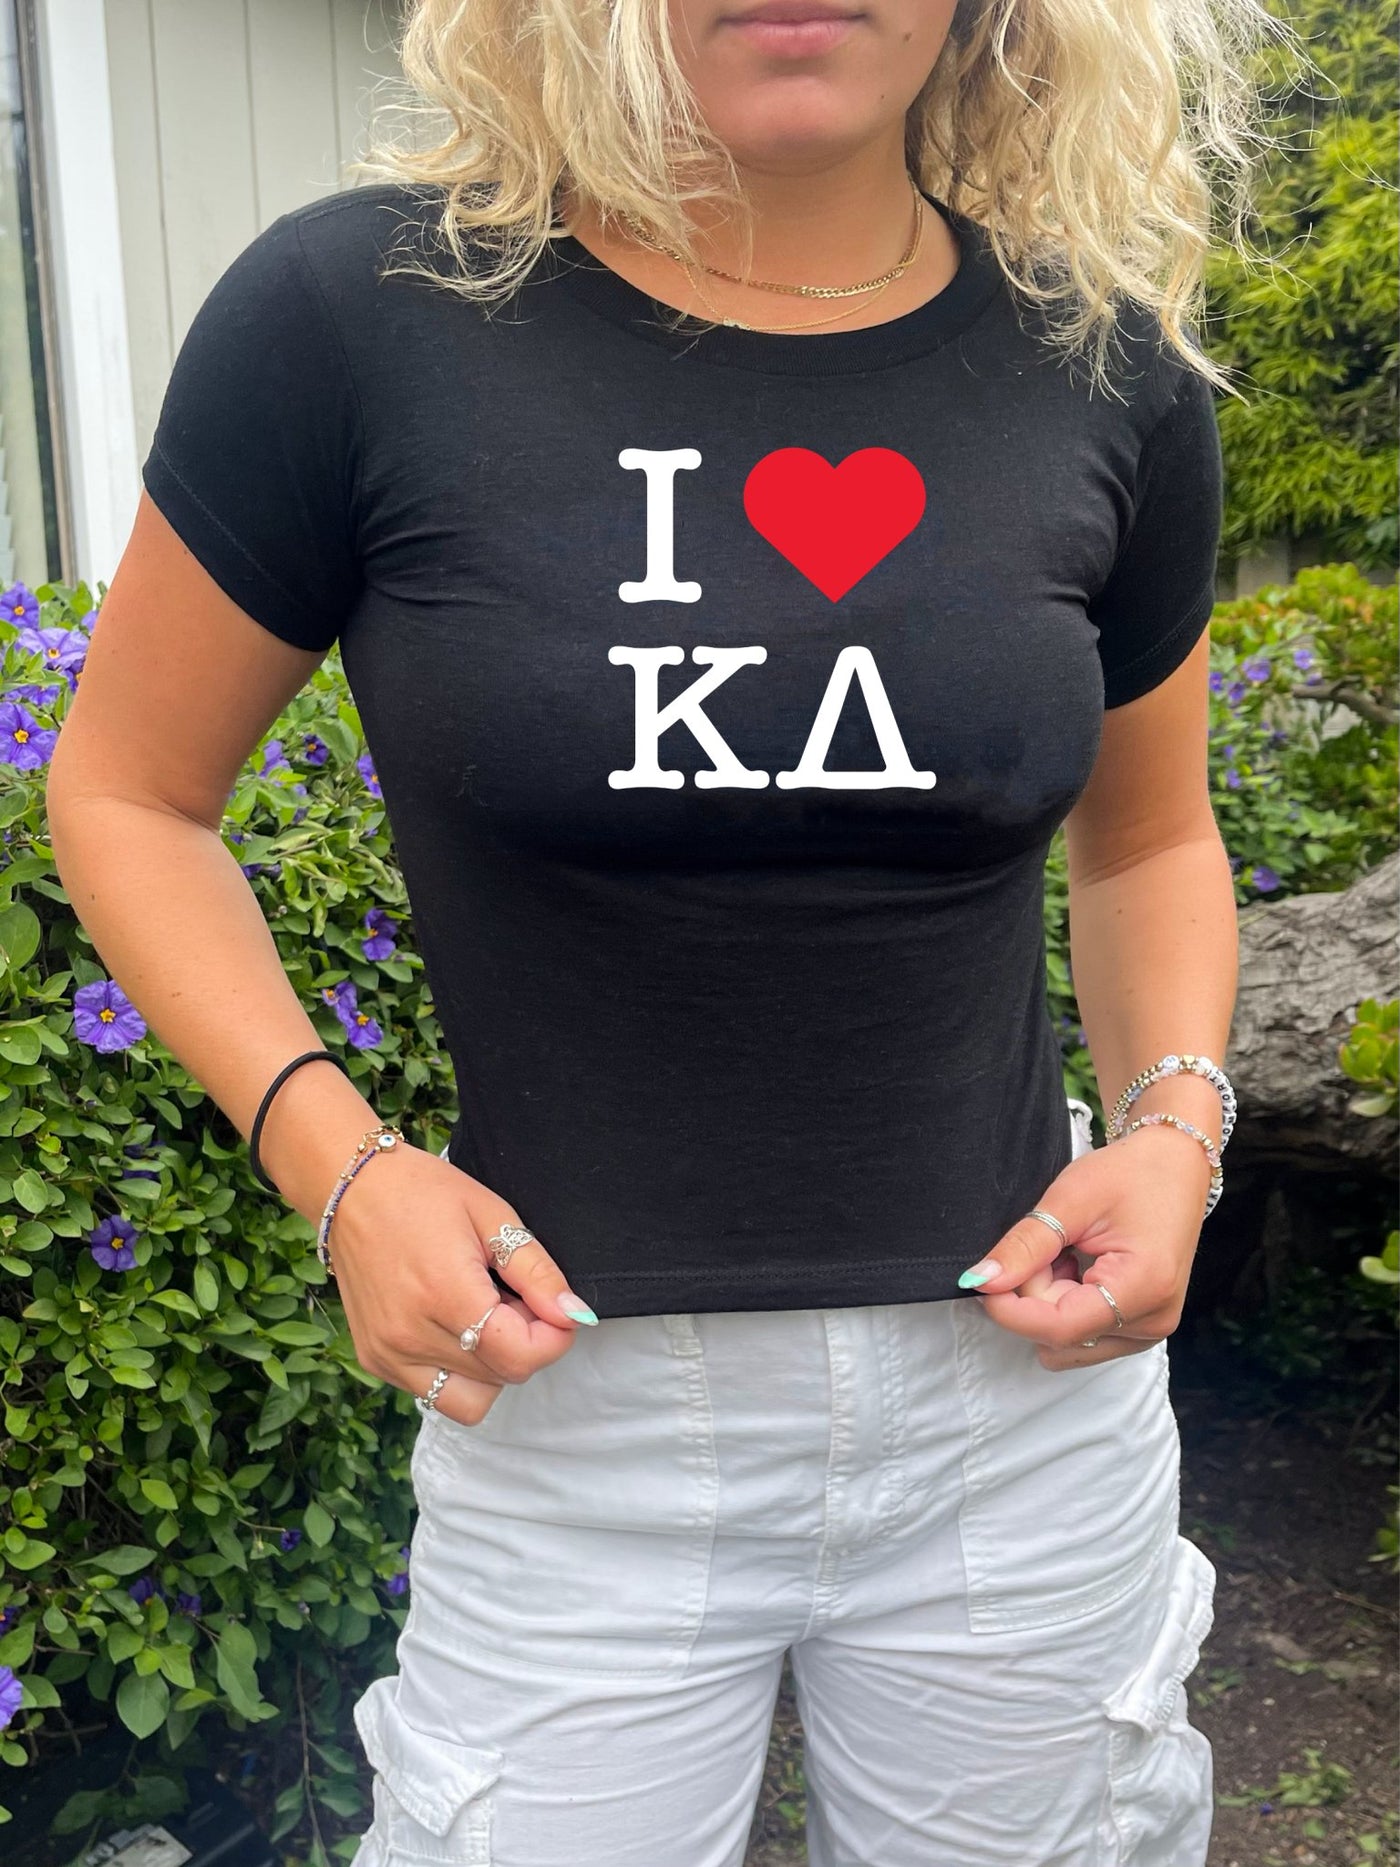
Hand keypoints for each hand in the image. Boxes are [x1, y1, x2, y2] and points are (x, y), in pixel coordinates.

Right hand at [321, 1140, 593, 1424]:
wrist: (352, 1190)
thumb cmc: (422, 1193)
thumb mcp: (493, 1217)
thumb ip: (537, 1273)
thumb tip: (573, 1316)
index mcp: (445, 1296)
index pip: (520, 1358)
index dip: (553, 1338)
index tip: (555, 1309)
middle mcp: (411, 1337)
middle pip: (502, 1377)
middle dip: (526, 1343)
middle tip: (514, 1296)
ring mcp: (388, 1356)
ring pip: (471, 1400)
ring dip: (493, 1367)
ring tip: (485, 1315)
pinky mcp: (375, 1362)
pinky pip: (435, 1393)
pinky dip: (459, 1370)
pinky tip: (455, 1325)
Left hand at [960, 1125, 1211, 1371]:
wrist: (1175, 1166)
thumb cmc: (1131, 1174)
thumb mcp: (1070, 1200)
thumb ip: (1025, 1246)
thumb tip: (979, 1282)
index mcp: (1143, 1288)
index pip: (1060, 1327)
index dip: (1011, 1311)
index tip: (983, 1284)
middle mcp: (1153, 1322)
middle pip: (1061, 1335)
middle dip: (1035, 1296)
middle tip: (1048, 1246)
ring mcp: (1150, 1330)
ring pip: (1067, 1342)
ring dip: (1050, 1304)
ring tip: (1068, 1256)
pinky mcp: (1142, 1328)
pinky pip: (1083, 1336)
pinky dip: (1066, 1306)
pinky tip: (1078, 1269)